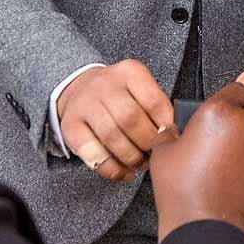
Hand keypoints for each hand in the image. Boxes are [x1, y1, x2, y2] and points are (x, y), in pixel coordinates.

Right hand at [57, 59, 174, 181]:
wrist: (79, 88)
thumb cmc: (119, 95)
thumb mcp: (139, 88)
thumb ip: (156, 108)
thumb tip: (172, 136)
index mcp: (129, 72)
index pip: (153, 101)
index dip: (165, 126)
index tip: (170, 139)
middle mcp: (104, 84)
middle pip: (131, 119)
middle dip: (147, 144)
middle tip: (154, 155)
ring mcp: (84, 104)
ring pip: (112, 137)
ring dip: (131, 157)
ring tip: (140, 164)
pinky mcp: (70, 126)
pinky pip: (93, 154)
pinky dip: (112, 169)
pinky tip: (123, 172)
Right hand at [151, 81, 243, 239]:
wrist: (205, 226)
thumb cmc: (182, 189)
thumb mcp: (163, 154)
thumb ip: (169, 134)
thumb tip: (171, 130)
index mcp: (220, 113)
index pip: (237, 88)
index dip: (231, 96)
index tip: (225, 106)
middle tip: (232, 128)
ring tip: (234, 157)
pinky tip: (240, 177)